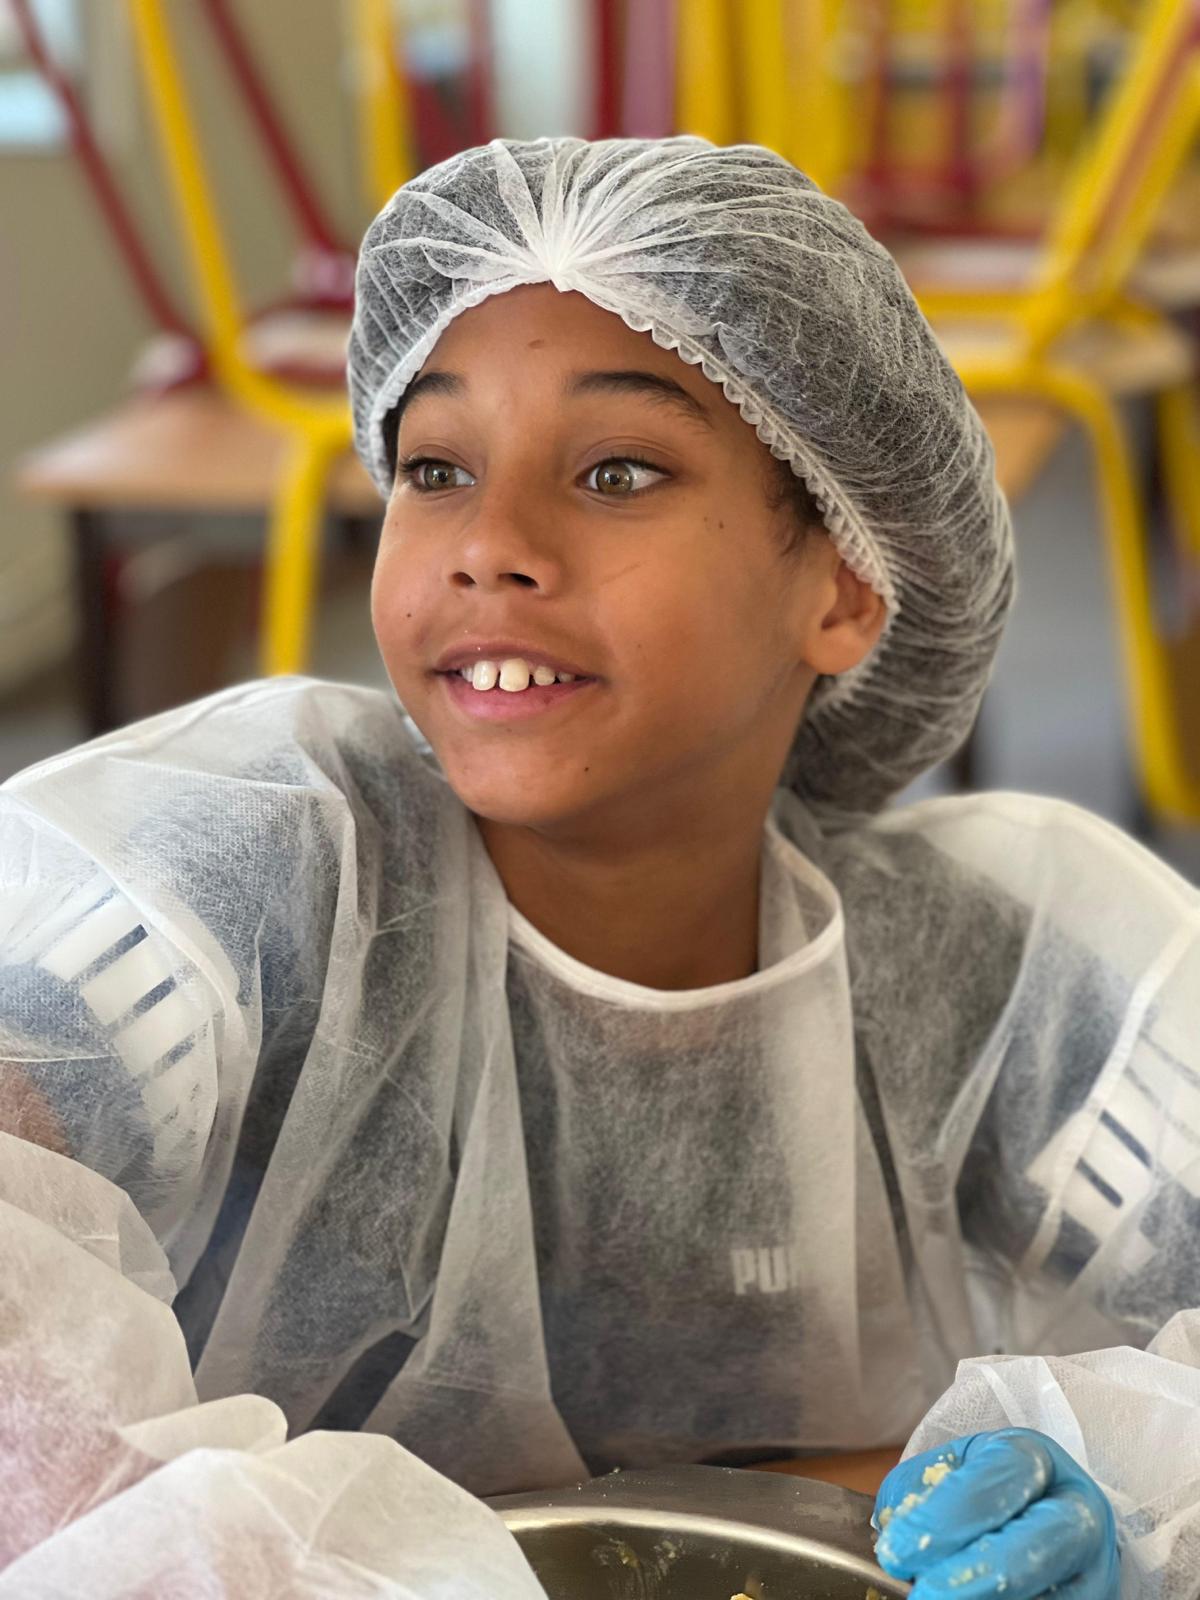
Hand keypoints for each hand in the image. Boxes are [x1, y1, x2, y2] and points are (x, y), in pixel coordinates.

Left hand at [872, 1428, 1118, 1598]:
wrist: (1040, 1513)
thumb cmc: (984, 1489)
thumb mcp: (950, 1472)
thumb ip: (918, 1494)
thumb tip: (894, 1534)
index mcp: (1035, 1459)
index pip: (996, 1480)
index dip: (943, 1519)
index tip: (895, 1552)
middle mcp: (1075, 1511)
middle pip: (1035, 1545)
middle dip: (974, 1575)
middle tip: (923, 1595)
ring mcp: (1092, 1568)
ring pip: (1049, 1595)